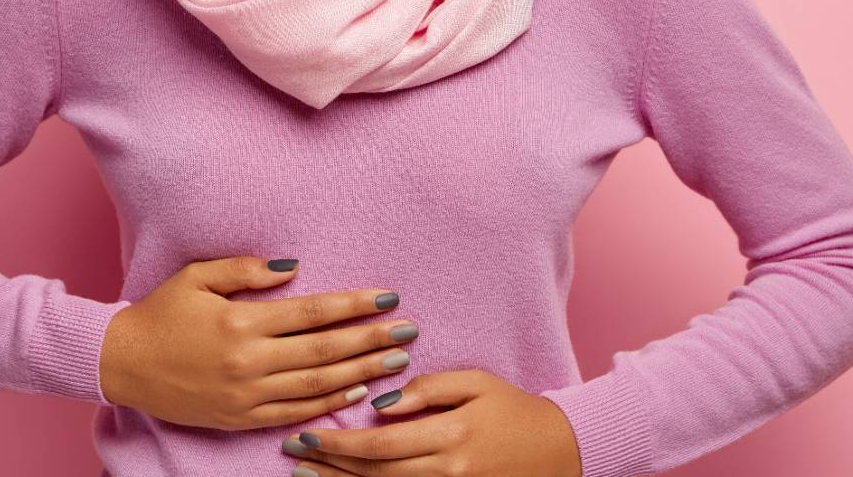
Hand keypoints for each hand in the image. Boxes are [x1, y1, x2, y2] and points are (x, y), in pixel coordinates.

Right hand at [98, 255, 417, 431]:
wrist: (123, 364)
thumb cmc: (161, 313)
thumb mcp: (197, 277)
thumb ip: (246, 270)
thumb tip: (294, 268)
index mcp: (240, 322)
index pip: (312, 313)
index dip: (353, 305)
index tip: (386, 297)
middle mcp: (248, 362)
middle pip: (324, 351)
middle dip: (370, 340)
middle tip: (408, 331)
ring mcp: (245, 395)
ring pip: (316, 385)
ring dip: (361, 373)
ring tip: (395, 361)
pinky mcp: (240, 418)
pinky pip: (294, 413)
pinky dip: (328, 404)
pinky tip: (356, 392)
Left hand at [282, 368, 581, 476]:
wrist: (559, 450)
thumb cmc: (513, 409)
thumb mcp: (476, 384)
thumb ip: (428, 389)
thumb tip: (381, 405)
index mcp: (450, 435)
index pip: (382, 445)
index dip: (340, 444)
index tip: (306, 435)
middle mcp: (448, 471)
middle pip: (376, 475)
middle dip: (330, 466)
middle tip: (293, 454)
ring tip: (305, 475)